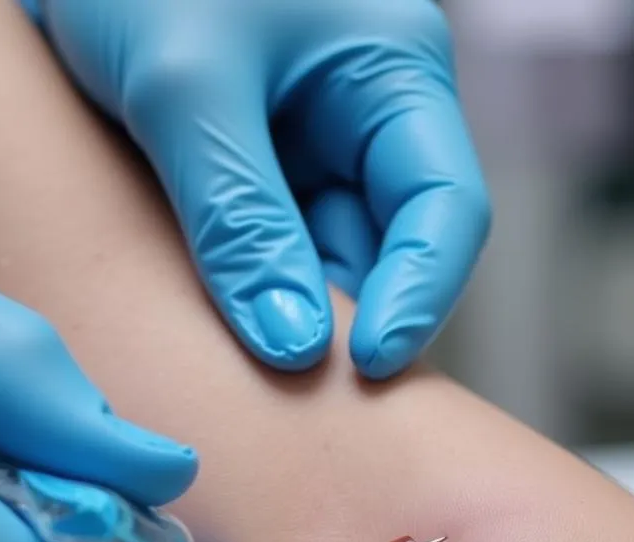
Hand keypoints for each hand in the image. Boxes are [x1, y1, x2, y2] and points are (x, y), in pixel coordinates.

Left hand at [22, 0, 490, 378]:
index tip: (366, 366)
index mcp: (392, 68)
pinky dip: (250, 284)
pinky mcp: (260, 164)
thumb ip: (242, 220)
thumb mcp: (186, 90)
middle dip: (345, 314)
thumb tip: (293, 348)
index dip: (420, 296)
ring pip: (326, 255)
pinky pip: (274, 245)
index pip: (448, 207)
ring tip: (238, 352)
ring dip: (290, 305)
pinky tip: (212, 316)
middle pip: (390, 245)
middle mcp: (365, 112)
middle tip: (290, 380)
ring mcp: (312, 142)